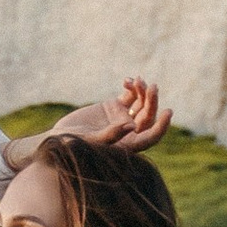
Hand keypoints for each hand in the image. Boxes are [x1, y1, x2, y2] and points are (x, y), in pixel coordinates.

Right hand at [16, 76, 171, 160]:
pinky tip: (127, 80)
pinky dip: (131, 86)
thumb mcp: (91, 141)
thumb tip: (132, 127)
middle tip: (152, 87)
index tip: (168, 112)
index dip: (162, 126)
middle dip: (152, 102)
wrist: (58, 139)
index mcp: (127, 145)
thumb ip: (111, 135)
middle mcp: (128, 133)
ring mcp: (122, 118)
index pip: (150, 137)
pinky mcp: (113, 107)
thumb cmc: (72, 146)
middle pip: (148, 117)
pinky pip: (129, 95)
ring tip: (136, 80)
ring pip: (141, 104)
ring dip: (142, 91)